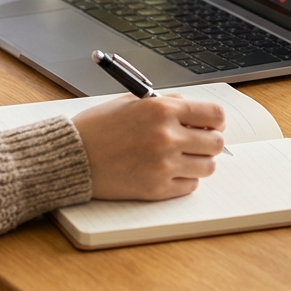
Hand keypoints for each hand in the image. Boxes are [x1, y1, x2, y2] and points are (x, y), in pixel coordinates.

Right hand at [72, 94, 224, 200]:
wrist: (74, 156)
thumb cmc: (100, 126)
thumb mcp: (134, 102)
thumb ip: (168, 104)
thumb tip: (197, 114)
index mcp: (162, 110)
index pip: (214, 115)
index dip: (215, 120)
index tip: (209, 124)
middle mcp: (167, 137)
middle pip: (216, 143)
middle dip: (208, 141)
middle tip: (195, 141)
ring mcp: (164, 165)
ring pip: (207, 167)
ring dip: (198, 161)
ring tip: (179, 156)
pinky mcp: (158, 189)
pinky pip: (190, 186)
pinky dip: (183, 178)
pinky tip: (166, 170)